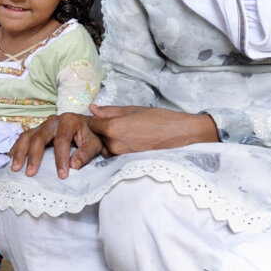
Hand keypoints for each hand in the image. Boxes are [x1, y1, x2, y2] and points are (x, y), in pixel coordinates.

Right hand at [9, 111, 103, 177]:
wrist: (90, 127)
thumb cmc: (93, 136)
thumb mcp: (95, 144)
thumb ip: (86, 154)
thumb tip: (73, 165)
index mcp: (69, 121)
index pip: (62, 141)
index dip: (61, 158)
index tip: (62, 175)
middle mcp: (54, 120)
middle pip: (39, 137)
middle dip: (34, 156)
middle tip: (30, 173)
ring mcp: (44, 125)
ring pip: (28, 136)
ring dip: (20, 152)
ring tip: (15, 168)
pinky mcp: (38, 130)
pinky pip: (24, 137)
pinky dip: (17, 148)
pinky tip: (11, 158)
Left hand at [89, 105, 218, 155]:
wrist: (178, 134)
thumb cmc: (158, 118)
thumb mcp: (132, 110)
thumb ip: (109, 111)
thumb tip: (92, 109)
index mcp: (112, 128)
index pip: (92, 124)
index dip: (98, 119)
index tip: (107, 117)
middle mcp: (113, 144)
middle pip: (98, 136)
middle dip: (104, 130)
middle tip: (121, 124)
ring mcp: (120, 155)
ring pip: (106, 146)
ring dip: (111, 140)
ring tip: (129, 132)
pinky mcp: (126, 161)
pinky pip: (115, 153)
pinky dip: (119, 147)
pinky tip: (132, 140)